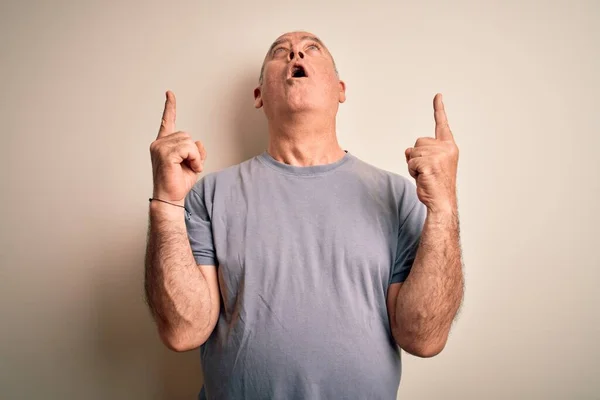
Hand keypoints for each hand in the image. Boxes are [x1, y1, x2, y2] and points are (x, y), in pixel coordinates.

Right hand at [150, 91, 205, 204]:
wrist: (171, 198)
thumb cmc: (179, 183)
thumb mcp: (193, 164)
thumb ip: (196, 151)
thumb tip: (199, 142)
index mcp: (164, 144)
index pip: (168, 121)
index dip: (170, 107)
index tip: (170, 93)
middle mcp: (159, 143)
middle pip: (186, 135)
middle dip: (193, 152)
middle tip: (189, 166)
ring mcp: (160, 147)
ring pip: (188, 142)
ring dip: (194, 156)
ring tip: (187, 168)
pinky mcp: (164, 154)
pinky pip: (188, 148)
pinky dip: (193, 158)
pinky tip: (188, 167)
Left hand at [405, 93, 458, 213]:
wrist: (441, 202)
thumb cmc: (435, 185)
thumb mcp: (430, 164)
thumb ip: (422, 153)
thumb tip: (408, 150)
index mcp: (449, 146)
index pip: (442, 125)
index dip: (438, 109)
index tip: (437, 96)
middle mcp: (446, 148)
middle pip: (418, 142)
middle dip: (416, 156)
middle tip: (427, 171)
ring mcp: (439, 155)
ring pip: (412, 152)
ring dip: (413, 165)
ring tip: (425, 175)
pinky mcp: (430, 163)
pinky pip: (410, 162)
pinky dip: (412, 171)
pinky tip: (423, 178)